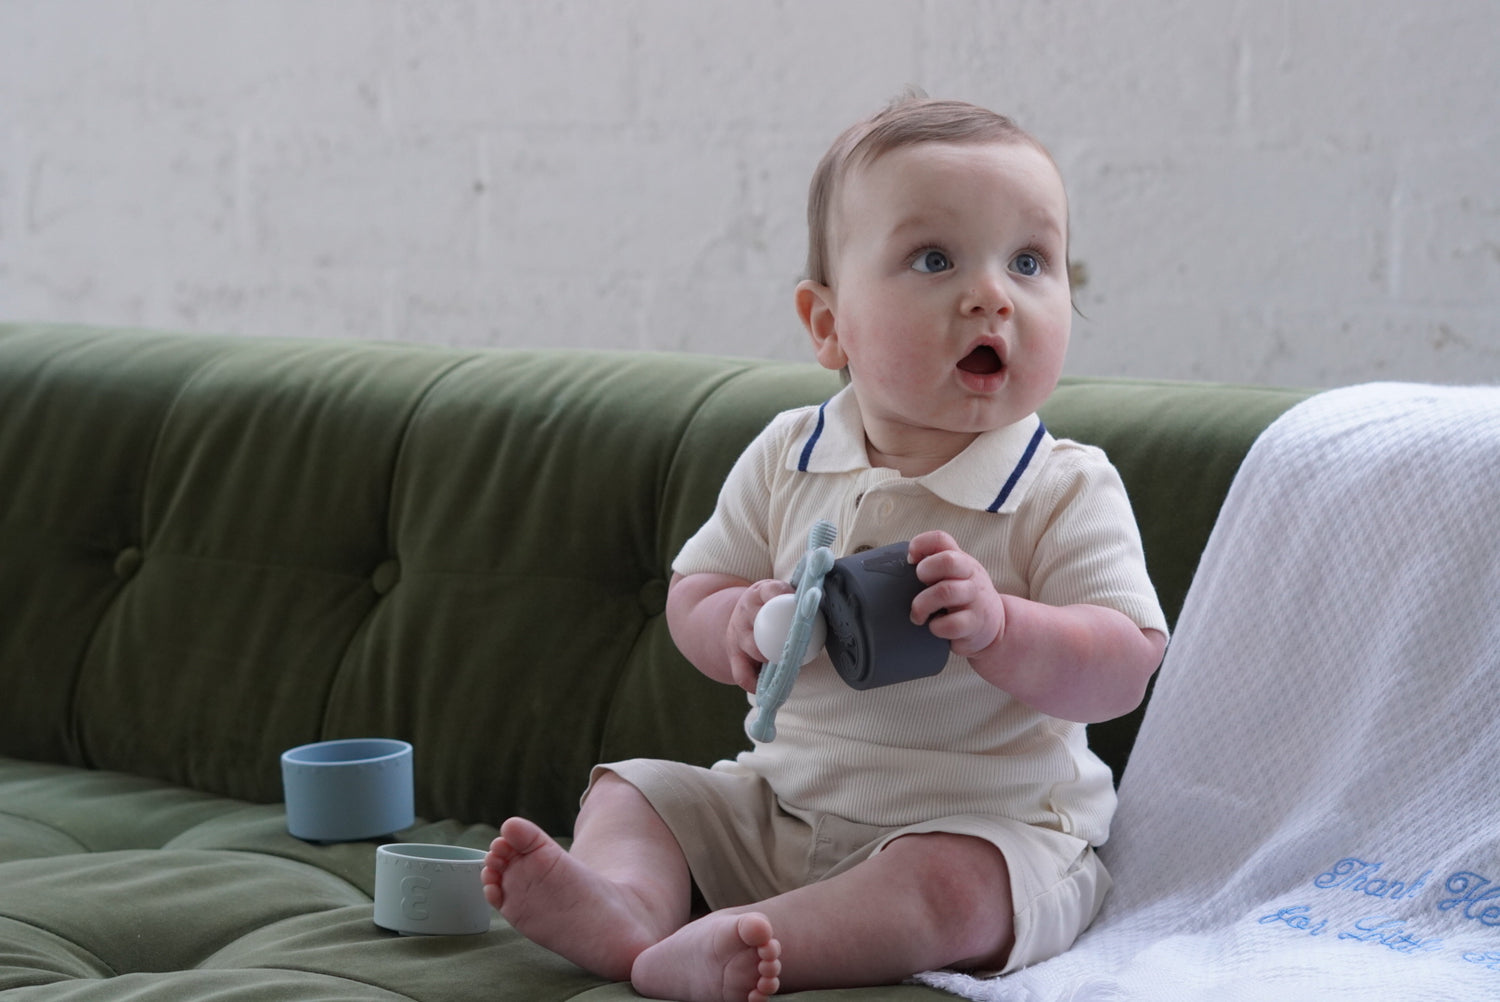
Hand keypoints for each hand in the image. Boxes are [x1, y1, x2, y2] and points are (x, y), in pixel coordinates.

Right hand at [726, 579, 793, 691]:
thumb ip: (797, 600)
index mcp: (759, 594)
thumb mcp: (778, 596)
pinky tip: (769, 687)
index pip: (771, 591)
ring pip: (754, 649)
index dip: (785, 596)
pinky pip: (742, 674)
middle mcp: (745, 613)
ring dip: (773, 658)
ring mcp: (738, 635)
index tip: (802, 605)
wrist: (739, 619)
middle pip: (761, 622)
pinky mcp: (734, 656)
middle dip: (780, 634)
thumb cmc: (769, 609)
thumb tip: (828, 605)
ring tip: (790, 663)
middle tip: (801, 641)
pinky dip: (755, 683)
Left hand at [908, 530, 1004, 658]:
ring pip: (945, 592)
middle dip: (924, 571)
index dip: (919, 545)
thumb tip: (904, 563)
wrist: (996, 624)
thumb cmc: (964, 596)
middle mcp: (971, 574)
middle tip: (919, 584)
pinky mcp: (975, 623)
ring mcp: (976, 598)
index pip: (940, 539)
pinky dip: (936, 627)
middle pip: (947, 561)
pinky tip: (935, 627)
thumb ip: (934, 564)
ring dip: (922, 605)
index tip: (911, 561)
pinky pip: (951, 624)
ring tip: (918, 615)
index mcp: (961, 559)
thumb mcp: (955, 574)